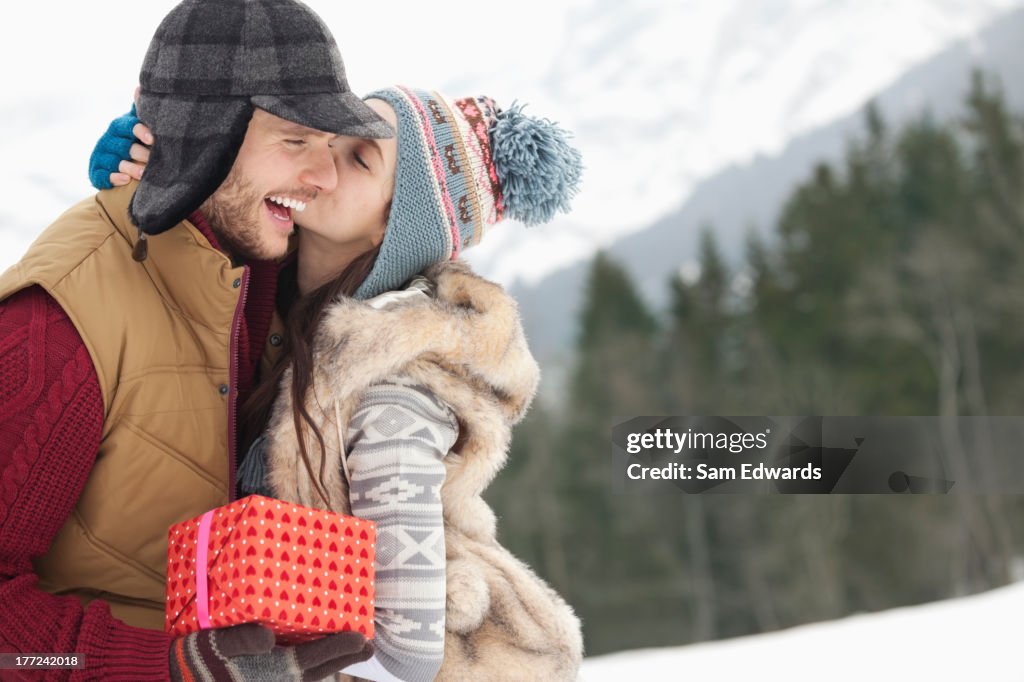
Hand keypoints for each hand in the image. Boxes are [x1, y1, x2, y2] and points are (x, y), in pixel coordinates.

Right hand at [87, 105, 153, 188]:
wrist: (121, 163)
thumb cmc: (136, 140)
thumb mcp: (139, 125)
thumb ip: (140, 111)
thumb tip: (140, 87)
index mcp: (120, 127)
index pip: (128, 126)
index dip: (139, 131)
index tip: (152, 139)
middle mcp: (109, 139)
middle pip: (123, 145)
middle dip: (138, 153)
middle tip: (153, 160)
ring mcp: (101, 155)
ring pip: (115, 161)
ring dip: (129, 167)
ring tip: (143, 173)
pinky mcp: (96, 171)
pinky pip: (102, 175)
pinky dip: (113, 178)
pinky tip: (125, 180)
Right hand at [168, 622, 372, 681]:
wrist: (176, 676)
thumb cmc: (198, 660)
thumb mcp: (216, 645)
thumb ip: (241, 641)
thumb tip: (267, 639)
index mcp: (274, 671)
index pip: (315, 661)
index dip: (341, 650)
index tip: (364, 640)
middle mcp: (279, 678)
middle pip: (322, 668)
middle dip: (346, 656)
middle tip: (370, 645)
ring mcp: (274, 677)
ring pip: (312, 670)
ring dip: (333, 658)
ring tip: (355, 644)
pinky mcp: (266, 671)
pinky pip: (296, 667)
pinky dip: (313, 658)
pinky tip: (319, 645)